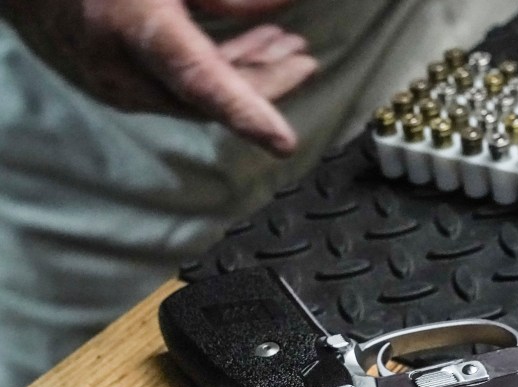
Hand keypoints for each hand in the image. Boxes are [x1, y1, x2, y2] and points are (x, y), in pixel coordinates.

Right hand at [5, 0, 317, 155]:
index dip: (248, 113)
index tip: (283, 141)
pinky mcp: (111, 84)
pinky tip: (245, 47)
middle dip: (267, 81)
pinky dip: (215, 72)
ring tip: (286, 49)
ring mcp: (114, 84)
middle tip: (306, 61)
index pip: (203, 84)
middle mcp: (123, 70)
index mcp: (136, 31)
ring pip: (198, 95)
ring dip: (247, 73)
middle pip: (213, 96)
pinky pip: (175, 89)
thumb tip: (280, 7)